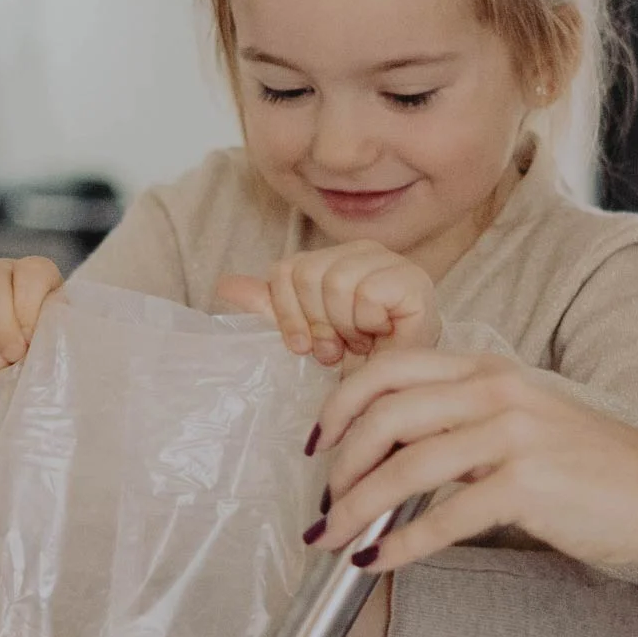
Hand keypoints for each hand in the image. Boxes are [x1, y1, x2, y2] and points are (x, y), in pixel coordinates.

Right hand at [0, 256, 63, 405]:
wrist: (5, 370)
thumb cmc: (39, 348)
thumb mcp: (56, 336)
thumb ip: (58, 329)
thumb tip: (54, 336)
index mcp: (32, 272)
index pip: (31, 273)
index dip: (30, 306)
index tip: (33, 337)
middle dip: (3, 327)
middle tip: (15, 356)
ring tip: (2, 368)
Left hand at [215, 243, 441, 370]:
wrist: (402, 386)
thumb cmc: (359, 360)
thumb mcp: (306, 332)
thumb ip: (271, 306)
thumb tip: (224, 286)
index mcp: (334, 257)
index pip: (286, 269)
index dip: (289, 314)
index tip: (307, 345)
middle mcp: (362, 251)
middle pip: (308, 274)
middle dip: (319, 324)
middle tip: (339, 346)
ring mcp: (391, 260)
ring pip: (336, 282)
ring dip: (346, 327)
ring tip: (361, 341)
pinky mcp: (413, 279)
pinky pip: (367, 294)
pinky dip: (369, 323)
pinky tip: (382, 334)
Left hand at [315, 347, 637, 573]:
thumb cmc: (598, 467)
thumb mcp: (526, 420)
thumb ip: (465, 423)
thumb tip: (395, 456)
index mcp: (490, 368)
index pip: (389, 368)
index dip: (339, 406)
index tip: (319, 445)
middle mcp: (497, 390)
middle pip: (384, 413)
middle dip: (340, 463)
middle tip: (323, 504)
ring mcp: (513, 434)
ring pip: (404, 466)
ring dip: (356, 507)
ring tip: (333, 539)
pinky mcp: (528, 484)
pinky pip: (443, 516)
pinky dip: (400, 543)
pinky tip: (378, 561)